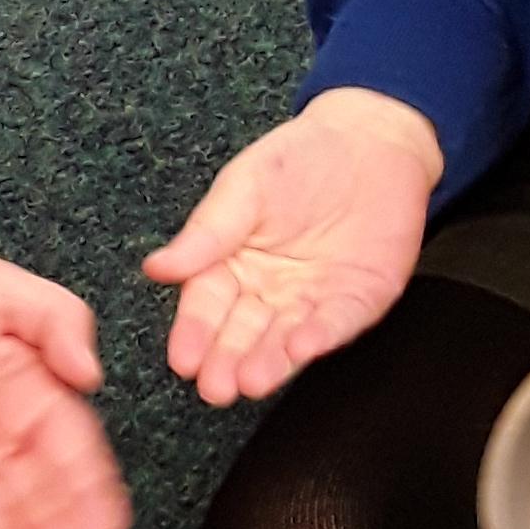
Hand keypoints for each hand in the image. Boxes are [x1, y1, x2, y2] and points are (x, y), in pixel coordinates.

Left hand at [0, 246, 129, 528]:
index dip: (89, 484)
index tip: (107, 521)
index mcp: (32, 391)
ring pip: (0, 512)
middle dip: (57, 527)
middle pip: (39, 489)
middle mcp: (1, 435)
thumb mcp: (0, 288)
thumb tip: (89, 375)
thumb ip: (55, 321)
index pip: (71, 445)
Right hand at [145, 89, 440, 406]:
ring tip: (252, 381)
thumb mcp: (246, 185)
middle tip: (215, 388)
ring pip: (285, 339)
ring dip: (269, 363)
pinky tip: (301, 349)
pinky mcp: (357, 302)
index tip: (182, 360)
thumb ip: (207, 231)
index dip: (194, 334)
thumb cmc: (300, 158)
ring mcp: (313, 300)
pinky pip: (336, 324)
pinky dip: (320, 338)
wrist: (372, 140)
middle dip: (227, 362)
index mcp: (231, 264)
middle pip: (242, 333)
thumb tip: (156, 267)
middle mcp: (268, 292)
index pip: (206, 306)